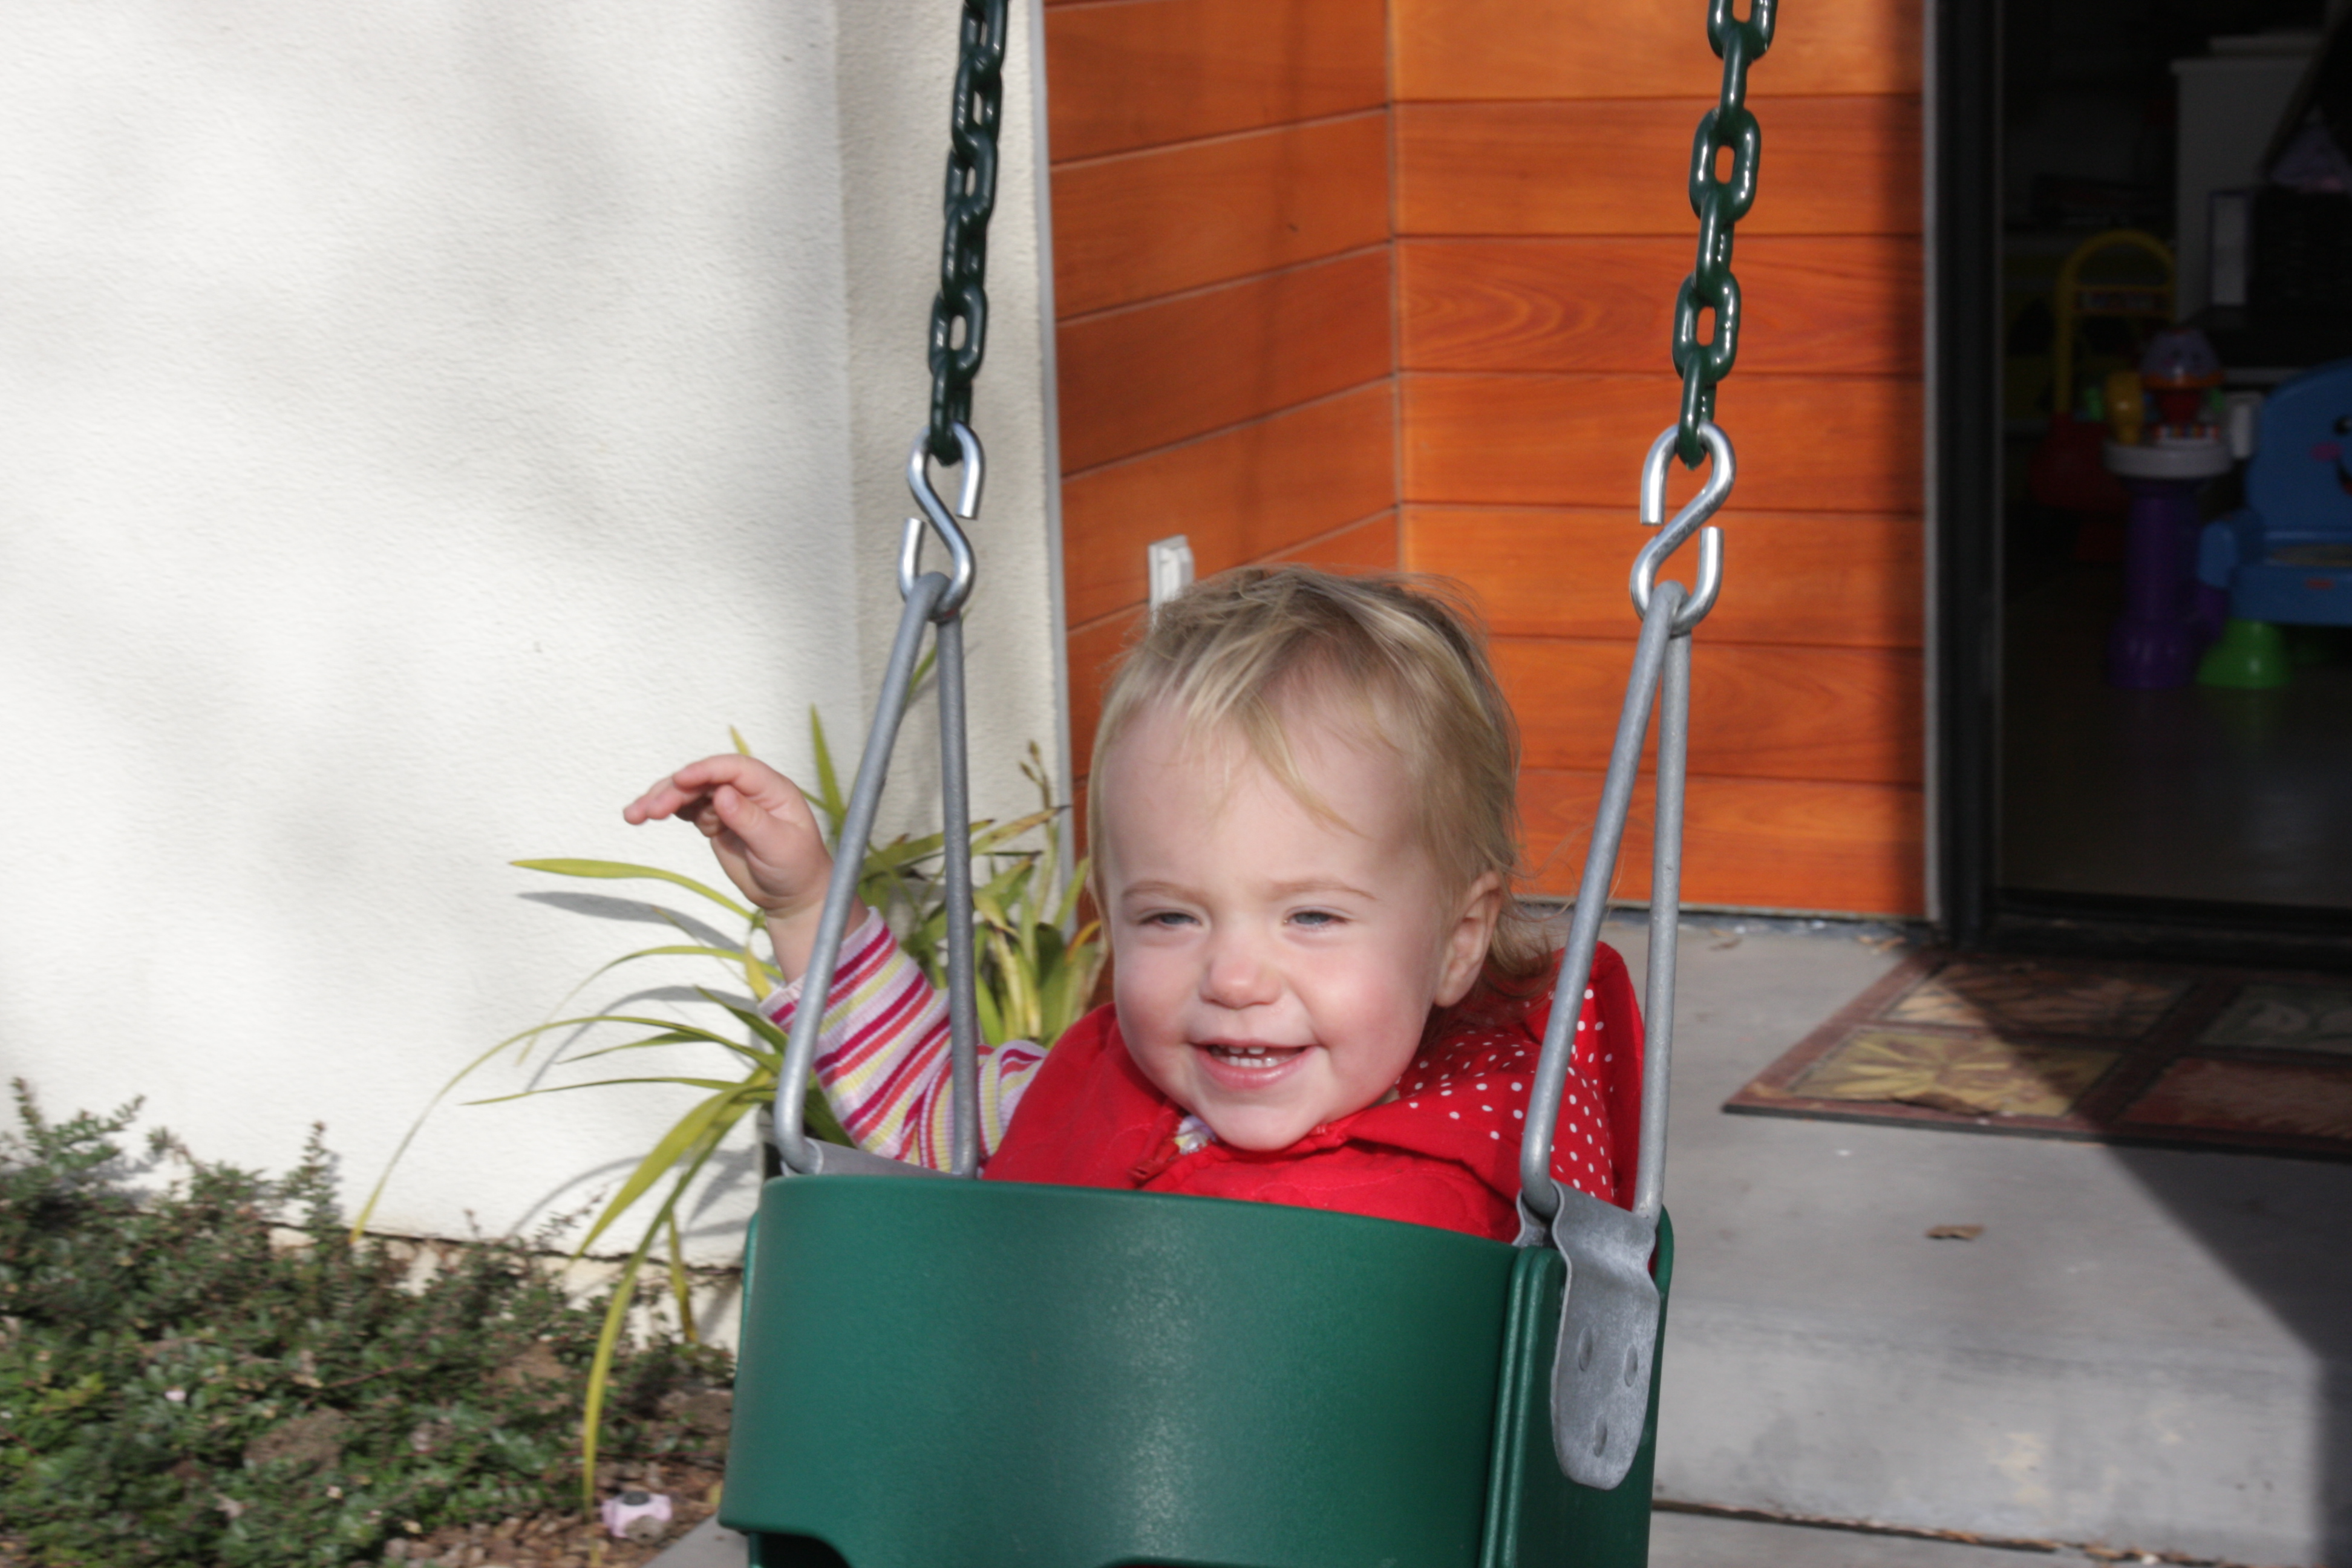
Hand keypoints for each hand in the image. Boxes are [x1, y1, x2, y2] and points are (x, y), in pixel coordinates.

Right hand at [623, 755, 861, 979]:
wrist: (791, 895)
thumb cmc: (795, 868)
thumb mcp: (778, 846)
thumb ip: (750, 819)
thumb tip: (722, 793)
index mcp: (771, 789)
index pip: (735, 769)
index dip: (706, 770)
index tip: (681, 780)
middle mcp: (748, 790)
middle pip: (705, 779)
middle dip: (674, 790)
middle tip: (649, 810)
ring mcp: (729, 804)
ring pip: (690, 792)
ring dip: (661, 800)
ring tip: (634, 815)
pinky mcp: (714, 820)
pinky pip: (686, 808)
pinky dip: (666, 811)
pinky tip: (643, 817)